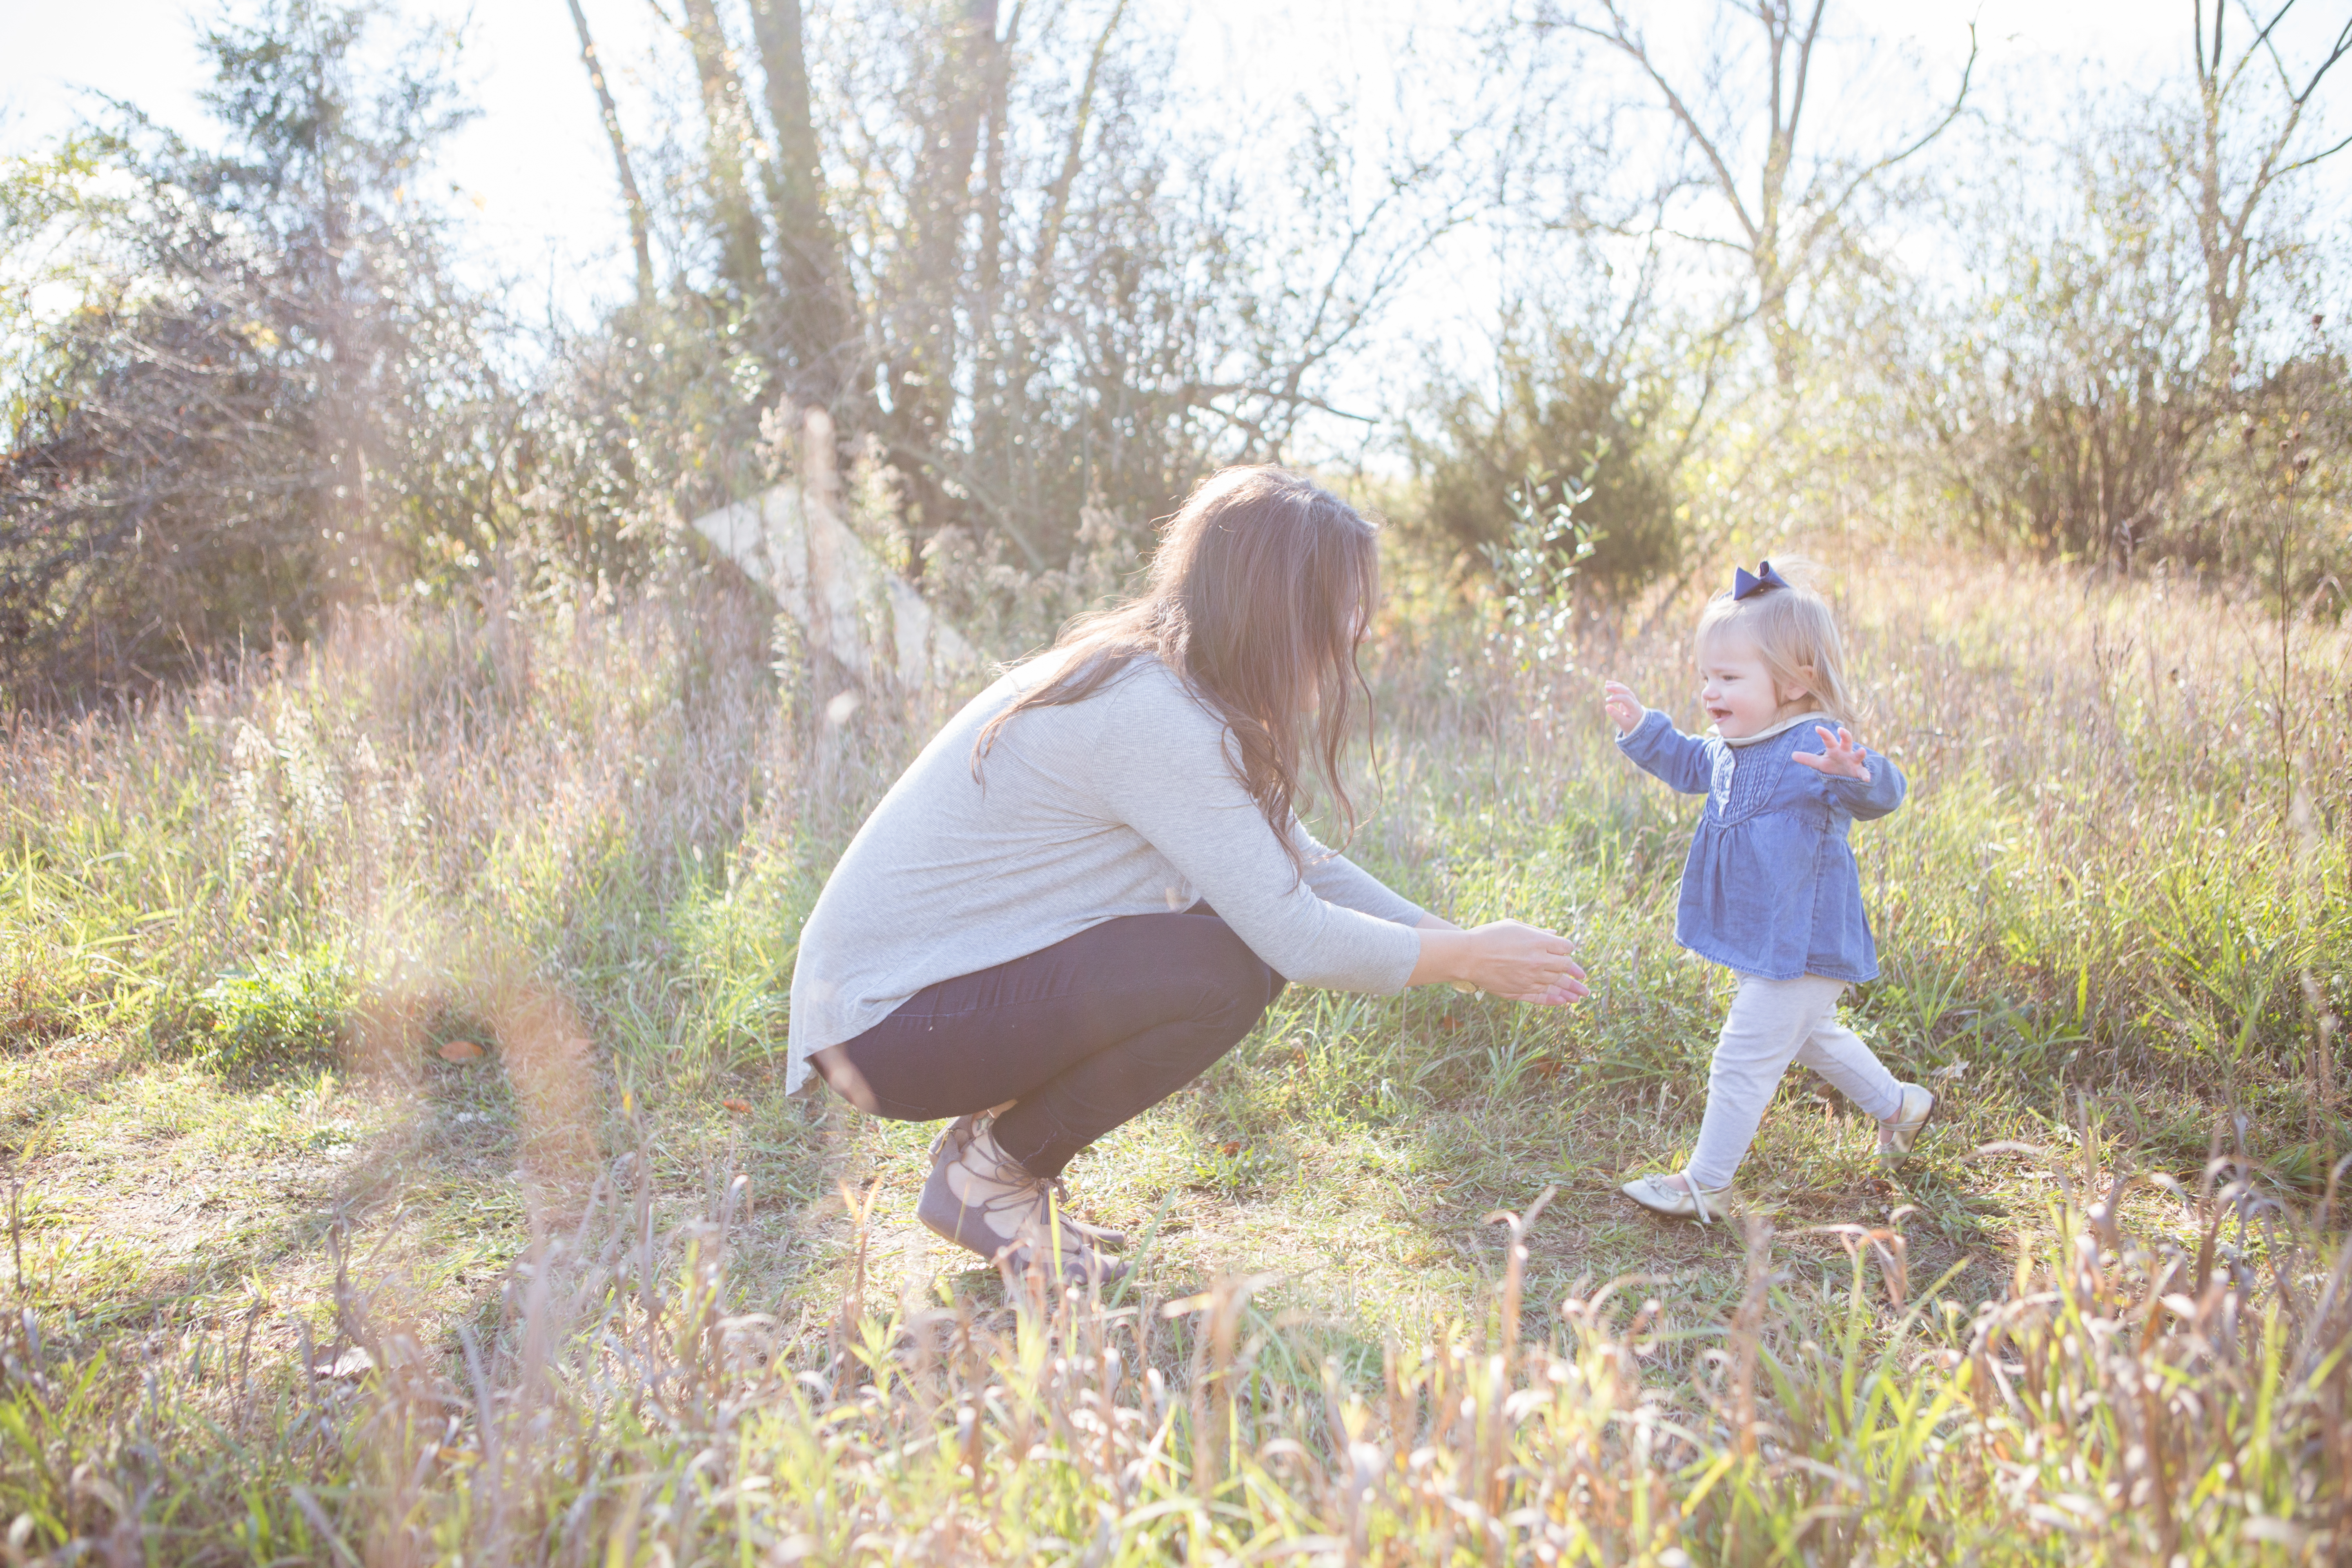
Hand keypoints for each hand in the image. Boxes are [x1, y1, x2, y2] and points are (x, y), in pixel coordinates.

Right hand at [1411, 920, 1588, 1005]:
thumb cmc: (1489, 936)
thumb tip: (1554, 935)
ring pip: (1557, 984)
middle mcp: (1539, 961)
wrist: (1467, 956)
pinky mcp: (1520, 990)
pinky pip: (1542, 997)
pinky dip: (1554, 1000)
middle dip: (1574, 970)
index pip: (1566, 947)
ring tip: (1582, 995)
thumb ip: (1537, 932)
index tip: (1565, 950)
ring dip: (1571, 989)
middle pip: (1565, 966)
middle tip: (1582, 977)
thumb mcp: (1515, 926)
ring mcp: (1530, 978)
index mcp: (1539, 942)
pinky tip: (1564, 1002)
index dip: (1567, 948)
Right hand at [1601, 680, 1645, 734]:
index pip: (1626, 699)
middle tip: (1606, 687)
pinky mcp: (1628, 697)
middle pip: (1626, 691)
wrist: (1639, 723)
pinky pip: (1623, 689)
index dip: (1616, 698)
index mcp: (1634, 708)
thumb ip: (1616, 715)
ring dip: (1616, 685)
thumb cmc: (1631, 724)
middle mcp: (1634, 701)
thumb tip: (1606, 706)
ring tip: (1606, 683)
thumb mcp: (1624, 723)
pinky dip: (1616, 686)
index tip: (1607, 701)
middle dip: (1616, 688)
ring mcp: (1632, 698)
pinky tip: (1609, 684)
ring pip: (1625, 689)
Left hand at [1793, 724, 1871, 779]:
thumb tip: (1792, 755)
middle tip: (1841, 730)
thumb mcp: (1820, 763)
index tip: (1817, 728)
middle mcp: (1845, 752)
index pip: (1829, 740)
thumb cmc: (1834, 765)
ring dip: (1860, 753)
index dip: (1824, 734)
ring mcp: (1854, 761)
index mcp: (1835, 749)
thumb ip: (1808, 759)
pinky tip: (1867, 779)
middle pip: (1847, 741)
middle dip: (1845, 735)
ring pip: (1858, 755)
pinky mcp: (1859, 772)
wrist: (1848, 775)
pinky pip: (1864, 773)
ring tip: (1862, 750)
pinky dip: (1865, 775)